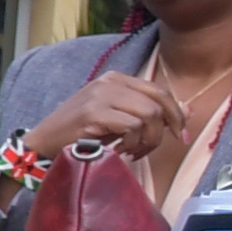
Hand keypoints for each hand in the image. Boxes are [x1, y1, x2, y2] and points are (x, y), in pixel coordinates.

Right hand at [34, 67, 185, 162]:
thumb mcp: (118, 119)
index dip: (176, 114)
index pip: (160, 91)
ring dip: (146, 140)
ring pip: (149, 115)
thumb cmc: (79, 134)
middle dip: (164, 130)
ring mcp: (101, 95)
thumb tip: (189, 110)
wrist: (42, 144)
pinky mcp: (94, 112)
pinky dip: (132, 143)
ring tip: (131, 151)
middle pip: (158, 102)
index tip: (181, 136)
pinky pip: (132, 126)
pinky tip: (119, 151)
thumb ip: (149, 112)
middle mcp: (109, 82)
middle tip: (151, 148)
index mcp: (116, 79)